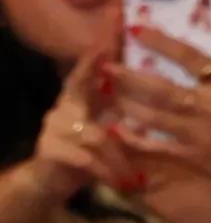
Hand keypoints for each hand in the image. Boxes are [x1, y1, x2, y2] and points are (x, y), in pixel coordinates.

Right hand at [0, 52, 118, 222]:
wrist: (49, 185)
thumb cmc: (82, 159)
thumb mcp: (104, 137)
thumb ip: (117, 120)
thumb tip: (148, 105)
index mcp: (75, 101)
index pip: (83, 74)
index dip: (92, 57)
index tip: (104, 37)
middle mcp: (61, 108)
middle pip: (79, 88)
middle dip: (94, 72)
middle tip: (114, 62)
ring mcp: (52, 127)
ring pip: (96, 135)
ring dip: (119, 157)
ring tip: (133, 176)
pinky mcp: (49, 149)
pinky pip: (86, 158)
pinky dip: (106, 171)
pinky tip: (119, 183)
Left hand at [109, 19, 210, 199]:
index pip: (189, 57)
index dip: (160, 42)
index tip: (134, 29)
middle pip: (163, 90)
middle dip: (131, 77)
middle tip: (106, 64)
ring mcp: (200, 135)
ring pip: (156, 118)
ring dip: (128, 104)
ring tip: (107, 90)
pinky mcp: (195, 157)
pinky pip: (160, 148)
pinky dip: (137, 139)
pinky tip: (117, 130)